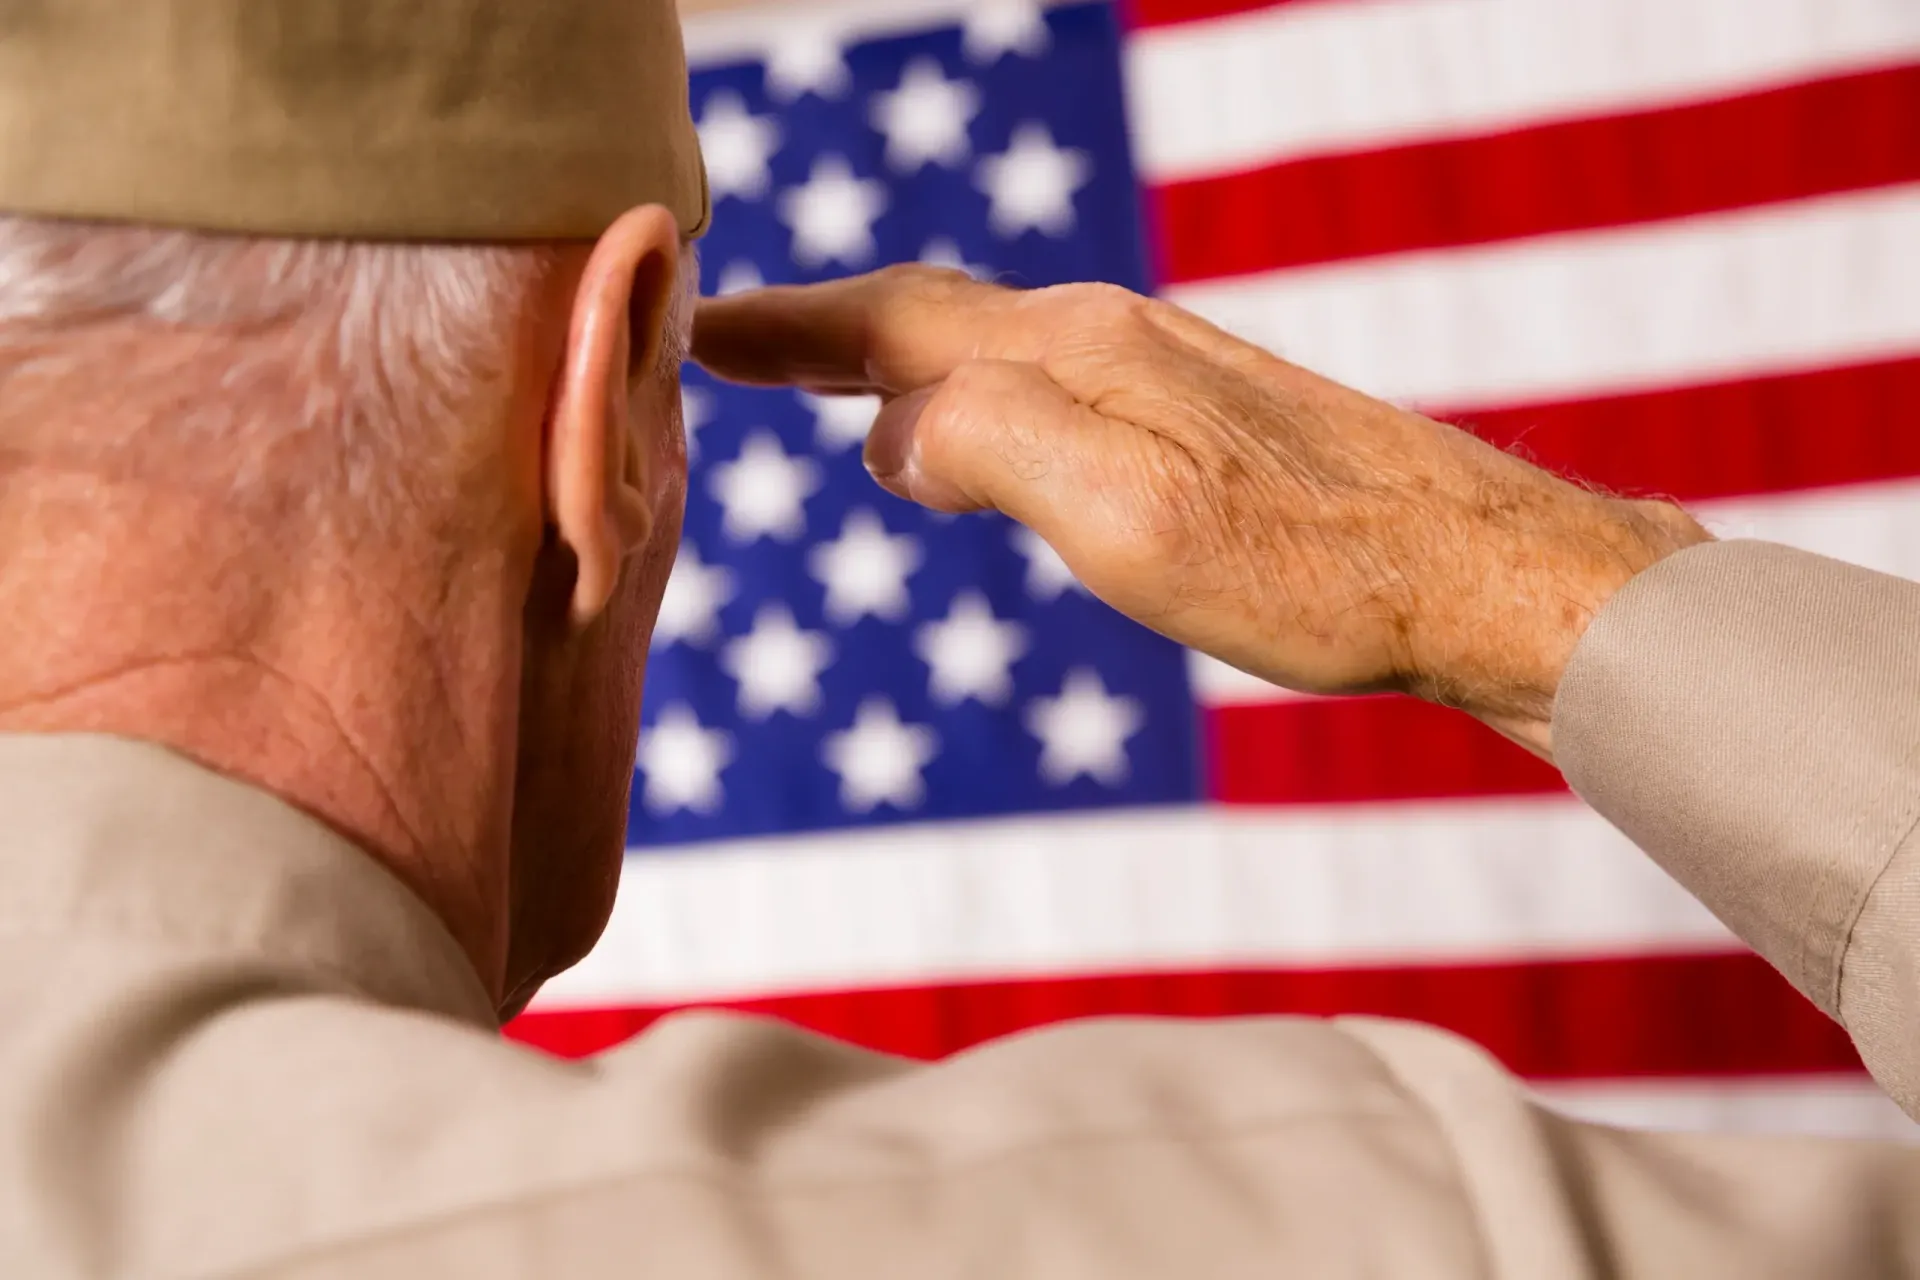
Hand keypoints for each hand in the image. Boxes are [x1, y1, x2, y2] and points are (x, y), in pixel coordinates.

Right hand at [692, 267, 1708, 758]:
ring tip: (841, 387)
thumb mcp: (1131, 520)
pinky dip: (982, 399)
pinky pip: (1054, 387)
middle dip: (829, 333)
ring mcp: (1168, 371)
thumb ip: (995, 448)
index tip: (698, 330)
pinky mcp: (1209, 418)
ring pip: (997, 349)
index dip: (789, 332)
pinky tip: (996, 438)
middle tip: (742, 347)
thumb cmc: (1314, 569)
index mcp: (1077, 353)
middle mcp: (1116, 338)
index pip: (893, 325)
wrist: (1482, 572)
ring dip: (902, 363)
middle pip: (937, 318)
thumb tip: (891, 435)